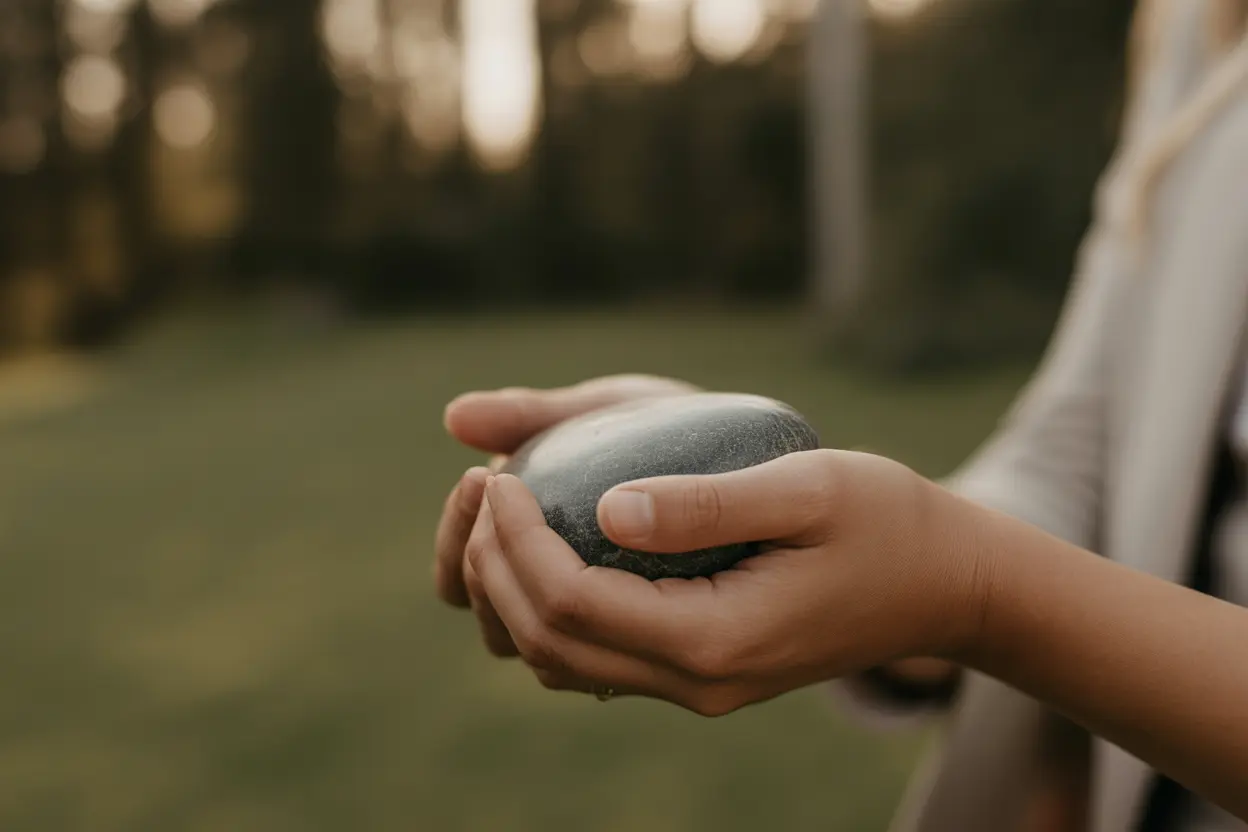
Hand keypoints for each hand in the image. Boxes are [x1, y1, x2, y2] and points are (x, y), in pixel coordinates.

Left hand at [470, 449, 989, 715]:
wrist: (944, 586)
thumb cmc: (886, 522)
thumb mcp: (810, 489)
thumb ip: (708, 503)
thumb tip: (605, 508)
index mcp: (715, 639)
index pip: (569, 603)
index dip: (514, 540)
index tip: (500, 474)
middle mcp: (693, 681)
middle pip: (546, 644)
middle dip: (491, 567)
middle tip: (484, 488)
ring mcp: (693, 685)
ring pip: (559, 661)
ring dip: (509, 592)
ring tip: (500, 514)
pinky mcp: (696, 669)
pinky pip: (593, 655)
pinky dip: (546, 606)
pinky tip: (549, 541)